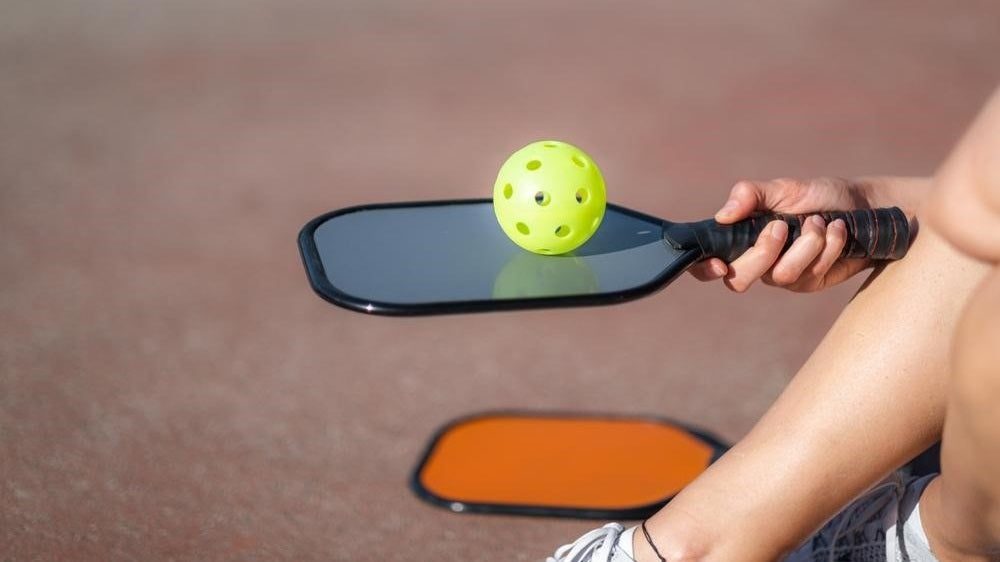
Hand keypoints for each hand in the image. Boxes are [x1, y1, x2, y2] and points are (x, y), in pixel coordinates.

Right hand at [688, 176, 927, 291]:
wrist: (864, 208)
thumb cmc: (819, 196)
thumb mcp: (784, 188)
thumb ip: (750, 195)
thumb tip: (723, 215)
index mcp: (740, 237)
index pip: (706, 263)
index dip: (703, 269)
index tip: (718, 263)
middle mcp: (756, 261)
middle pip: (739, 280)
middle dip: (763, 251)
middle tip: (783, 226)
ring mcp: (782, 275)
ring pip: (781, 276)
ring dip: (806, 244)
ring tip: (821, 222)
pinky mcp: (810, 282)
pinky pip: (811, 273)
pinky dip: (828, 246)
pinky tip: (837, 230)